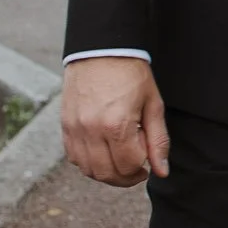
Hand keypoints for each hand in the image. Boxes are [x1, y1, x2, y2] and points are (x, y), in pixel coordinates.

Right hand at [62, 57, 169, 187]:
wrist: (102, 50)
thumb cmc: (131, 74)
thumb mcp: (153, 104)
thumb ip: (158, 140)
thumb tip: (162, 171)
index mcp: (117, 124)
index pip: (128, 165)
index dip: (142, 169)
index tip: (148, 163)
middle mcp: (92, 130)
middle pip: (107, 173)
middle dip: (125, 178)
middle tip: (136, 170)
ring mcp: (75, 129)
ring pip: (88, 170)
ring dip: (106, 173)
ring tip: (120, 162)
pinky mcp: (65, 125)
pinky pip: (73, 157)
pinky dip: (88, 163)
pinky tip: (102, 153)